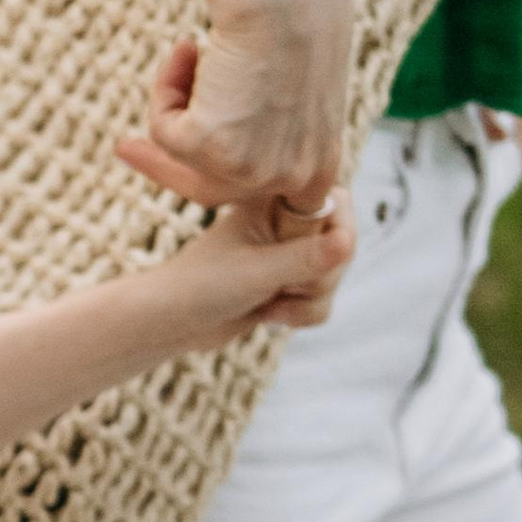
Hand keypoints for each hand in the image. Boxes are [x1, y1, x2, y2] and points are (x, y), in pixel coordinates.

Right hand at [112, 0, 351, 223]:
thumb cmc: (296, 6)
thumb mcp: (293, 76)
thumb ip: (269, 118)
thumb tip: (235, 127)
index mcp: (324, 160)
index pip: (269, 198)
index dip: (224, 180)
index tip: (188, 168)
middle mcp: (297, 177)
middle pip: (214, 190)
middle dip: (167, 167)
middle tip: (125, 148)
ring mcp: (257, 170)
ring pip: (185, 159)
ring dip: (174, 102)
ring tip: (189, 51)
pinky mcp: (215, 151)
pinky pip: (164, 131)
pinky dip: (166, 87)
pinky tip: (190, 48)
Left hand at [150, 199, 355, 348]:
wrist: (172, 322)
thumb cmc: (202, 286)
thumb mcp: (257, 271)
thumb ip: (305, 258)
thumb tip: (349, 242)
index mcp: (275, 199)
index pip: (337, 203)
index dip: (338, 235)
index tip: (316, 259)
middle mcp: (286, 221)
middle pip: (343, 245)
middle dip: (320, 278)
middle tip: (282, 286)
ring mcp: (289, 252)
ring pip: (334, 277)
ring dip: (309, 301)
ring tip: (270, 304)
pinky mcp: (289, 282)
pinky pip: (323, 300)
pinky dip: (303, 314)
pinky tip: (269, 315)